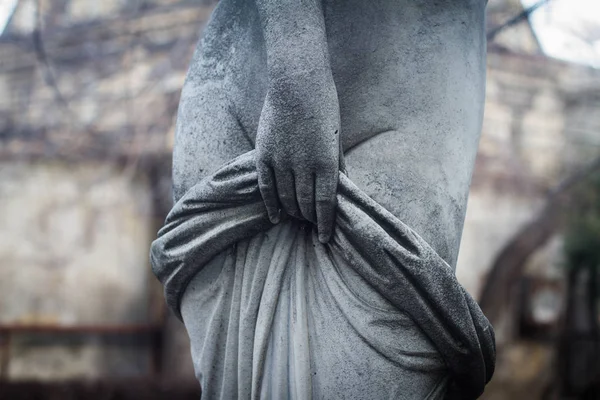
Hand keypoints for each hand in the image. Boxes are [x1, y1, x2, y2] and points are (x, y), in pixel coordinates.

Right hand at [256, 71, 340, 242]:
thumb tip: (344, 190)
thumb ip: (338, 166)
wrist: (296, 82)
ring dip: (293, 212)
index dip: (325, 223)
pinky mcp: (264, 153)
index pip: (325, 203)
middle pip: (305, 203)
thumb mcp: (337, 137)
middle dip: (310, 219)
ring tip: (298, 219)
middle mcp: (303, 164)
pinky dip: (270, 204)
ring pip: (286, 197)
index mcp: (326, 161)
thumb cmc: (324, 108)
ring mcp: (281, 159)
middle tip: (312, 225)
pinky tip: (276, 217)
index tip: (325, 238)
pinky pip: (266, 186)